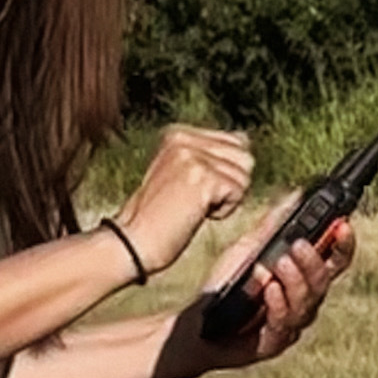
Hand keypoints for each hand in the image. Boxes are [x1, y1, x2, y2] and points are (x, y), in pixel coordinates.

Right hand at [117, 125, 253, 280]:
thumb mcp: (179, 173)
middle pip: (244, 156)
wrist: (131, 243)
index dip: (225, 172)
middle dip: (230, 184)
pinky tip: (196, 214)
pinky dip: (224, 211)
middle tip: (195, 200)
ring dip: (226, 199)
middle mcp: (184, 139)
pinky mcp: (203, 178)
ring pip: (244, 175)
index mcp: (177, 133)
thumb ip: (209, 155)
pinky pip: (238, 192)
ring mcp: (193, 156)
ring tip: (194, 207)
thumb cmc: (156, 218)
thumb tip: (245, 141)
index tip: (194, 189)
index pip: (235, 140)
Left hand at [183, 206, 354, 372]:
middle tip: (298, 245)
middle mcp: (303, 303)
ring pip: (306, 304)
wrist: (196, 323)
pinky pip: (283, 325)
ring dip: (295, 281)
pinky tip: (268, 290)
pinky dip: (278, 304)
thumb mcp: (248, 249)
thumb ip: (273, 224)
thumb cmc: (225, 287)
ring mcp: (291, 325)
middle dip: (313, 261)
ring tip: (279, 263)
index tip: (342, 225)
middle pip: (323, 282)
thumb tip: (296, 193)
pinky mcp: (274, 344)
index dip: (343, 244)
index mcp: (303, 279)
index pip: (334, 261)